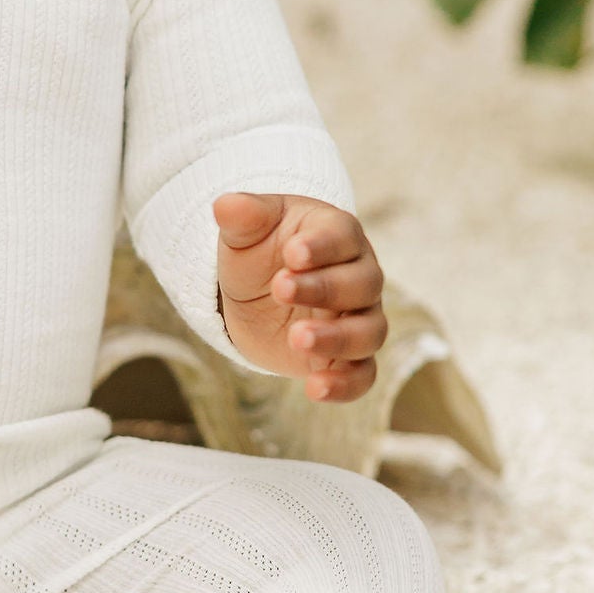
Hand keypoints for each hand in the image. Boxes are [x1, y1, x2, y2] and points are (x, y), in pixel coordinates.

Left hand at [213, 193, 385, 399]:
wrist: (256, 292)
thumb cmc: (260, 250)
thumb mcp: (247, 231)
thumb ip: (243, 216)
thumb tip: (224, 203)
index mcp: (338, 234)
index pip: (343, 237)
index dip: (322, 246)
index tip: (292, 254)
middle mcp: (359, 276)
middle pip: (363, 283)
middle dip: (323, 288)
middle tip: (279, 288)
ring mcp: (358, 318)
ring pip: (369, 332)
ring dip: (336, 337)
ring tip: (296, 337)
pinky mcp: (347, 358)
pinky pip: (363, 375)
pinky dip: (345, 385)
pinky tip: (313, 389)